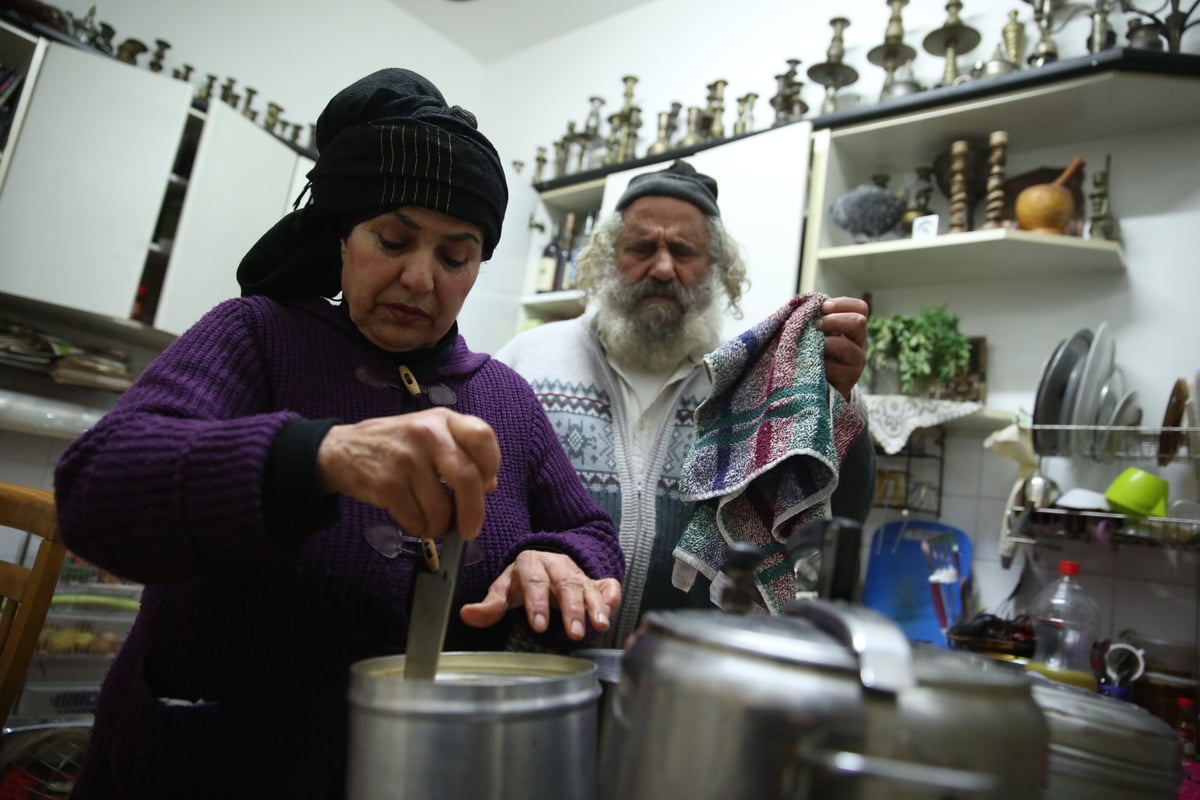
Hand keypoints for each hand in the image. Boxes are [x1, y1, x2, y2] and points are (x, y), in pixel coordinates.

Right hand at [316, 408, 500, 539]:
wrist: (341, 450)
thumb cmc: (395, 444)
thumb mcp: (429, 433)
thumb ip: (461, 452)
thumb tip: (490, 485)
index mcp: (443, 419)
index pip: (483, 438)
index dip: (491, 467)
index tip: (485, 486)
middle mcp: (427, 434)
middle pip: (467, 479)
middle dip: (473, 512)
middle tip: (471, 530)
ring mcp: (406, 458)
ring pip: (441, 508)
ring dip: (440, 525)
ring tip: (432, 521)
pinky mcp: (387, 484)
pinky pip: (416, 520)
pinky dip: (419, 528)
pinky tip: (413, 519)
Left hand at [459, 550, 621, 640]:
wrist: (544, 564)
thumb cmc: (522, 581)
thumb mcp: (504, 590)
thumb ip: (489, 605)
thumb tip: (467, 614)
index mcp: (530, 564)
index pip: (534, 582)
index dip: (537, 603)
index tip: (538, 625)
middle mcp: (556, 565)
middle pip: (565, 584)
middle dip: (572, 609)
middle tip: (574, 633)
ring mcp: (577, 572)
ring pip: (587, 586)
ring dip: (595, 606)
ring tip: (599, 626)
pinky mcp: (593, 581)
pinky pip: (606, 584)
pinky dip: (611, 596)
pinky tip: (612, 609)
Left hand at [817, 296, 867, 400]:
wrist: (820, 387)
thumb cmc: (817, 354)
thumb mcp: (820, 335)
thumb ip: (818, 320)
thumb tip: (806, 305)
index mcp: (854, 329)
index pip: (860, 308)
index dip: (842, 304)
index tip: (823, 307)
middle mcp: (860, 344)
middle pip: (858, 322)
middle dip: (833, 320)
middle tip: (816, 325)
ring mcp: (857, 363)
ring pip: (846, 346)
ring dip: (824, 343)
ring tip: (810, 345)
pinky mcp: (847, 380)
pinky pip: (833, 368)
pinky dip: (819, 363)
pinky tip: (810, 364)